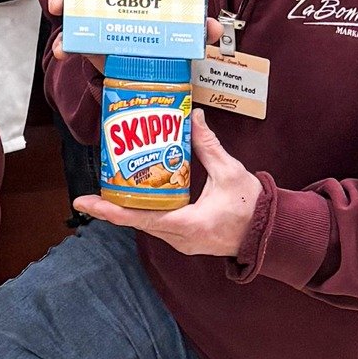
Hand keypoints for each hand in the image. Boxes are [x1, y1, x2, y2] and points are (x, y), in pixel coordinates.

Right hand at [47, 0, 224, 65]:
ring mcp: (95, 16)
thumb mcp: (182, 39)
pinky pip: (70, 37)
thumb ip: (199, 32)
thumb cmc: (162, 47)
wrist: (146, 76)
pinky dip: (64, 42)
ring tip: (61, 4)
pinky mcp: (86, 39)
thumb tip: (213, 27)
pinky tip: (63, 49)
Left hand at [73, 115, 260, 256]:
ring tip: (104, 193)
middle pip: (137, 222)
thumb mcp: (230, 172)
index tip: (86, 203)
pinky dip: (142, 211)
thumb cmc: (253, 207)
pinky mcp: (185, 239)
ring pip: (145, 224)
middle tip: (87, 194)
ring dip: (126, 210)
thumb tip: (193, 116)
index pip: (141, 218)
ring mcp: (182, 242)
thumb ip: (208, 145)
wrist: (270, 233)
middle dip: (111, 208)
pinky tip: (132, 197)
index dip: (111, 211)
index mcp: (189, 224)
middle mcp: (181, 238)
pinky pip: (157, 225)